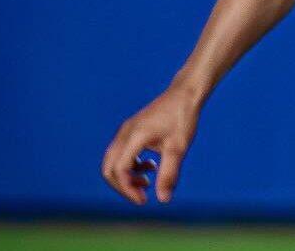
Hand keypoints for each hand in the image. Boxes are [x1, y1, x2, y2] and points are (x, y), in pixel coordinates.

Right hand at [102, 85, 200, 204]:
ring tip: (148, 181)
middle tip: (142, 194)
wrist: (184, 94)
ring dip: (127, 177)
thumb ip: (169, 174)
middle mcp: (125, 133)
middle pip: (109, 168)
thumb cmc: (183, 118)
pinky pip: (121, 154)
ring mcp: (126, 131)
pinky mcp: (131, 131)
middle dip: (123, 186)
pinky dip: (131, 166)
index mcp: (135, 136)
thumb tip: (163, 200)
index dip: (128, 189)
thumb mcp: (178, 148)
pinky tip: (150, 167)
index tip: (144, 200)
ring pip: (114, 162)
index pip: (119, 170)